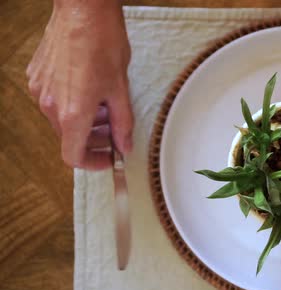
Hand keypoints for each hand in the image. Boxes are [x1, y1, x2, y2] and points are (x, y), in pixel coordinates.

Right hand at [26, 1, 132, 169]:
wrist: (83, 10)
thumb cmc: (103, 44)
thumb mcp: (121, 89)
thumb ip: (123, 123)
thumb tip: (124, 145)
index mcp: (72, 113)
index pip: (73, 156)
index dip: (93, 163)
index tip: (108, 158)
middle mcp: (50, 105)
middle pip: (69, 137)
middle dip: (93, 138)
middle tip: (114, 130)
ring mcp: (40, 89)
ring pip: (61, 119)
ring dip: (84, 121)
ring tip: (106, 106)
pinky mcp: (37, 76)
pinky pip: (53, 100)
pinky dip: (72, 103)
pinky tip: (91, 88)